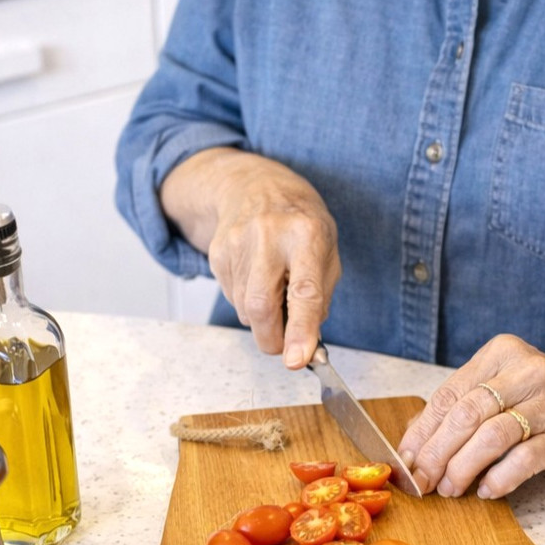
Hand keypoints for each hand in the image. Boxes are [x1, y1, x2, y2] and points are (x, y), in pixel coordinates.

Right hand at [160, 147, 340, 364]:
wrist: (256, 185)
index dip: (300, 331)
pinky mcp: (217, 252)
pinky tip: (257, 276)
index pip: (304, 292)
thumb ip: (320, 298)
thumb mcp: (327, 252)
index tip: (297, 360)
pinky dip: (247, 301)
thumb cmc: (301, 223)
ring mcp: (237, 242)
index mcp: (307, 235)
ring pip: (245, 309)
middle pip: (261, 307)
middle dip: (273, 339)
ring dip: (262, 317)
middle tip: (285, 346)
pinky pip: (232, 297)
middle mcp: (269, 236)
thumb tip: (306, 344)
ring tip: (275, 289)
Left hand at [397, 316, 544, 498]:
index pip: (450, 394)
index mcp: (501, 353)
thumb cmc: (543, 397)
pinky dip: (499, 478)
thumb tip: (413, 448)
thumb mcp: (503, 388)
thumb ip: (462, 408)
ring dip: (463, 468)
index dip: (422, 432)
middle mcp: (525, 371)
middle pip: (466, 414)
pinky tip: (487, 490)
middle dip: (436, 453)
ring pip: (491, 435)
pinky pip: (524, 459)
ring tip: (451, 489)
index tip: (405, 461)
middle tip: (423, 481)